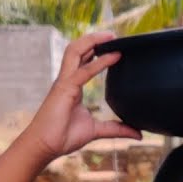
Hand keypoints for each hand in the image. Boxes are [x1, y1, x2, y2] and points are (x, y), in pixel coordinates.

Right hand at [23, 32, 141, 159]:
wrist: (45, 146)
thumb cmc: (63, 137)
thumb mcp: (96, 130)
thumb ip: (116, 128)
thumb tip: (137, 133)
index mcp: (72, 85)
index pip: (83, 60)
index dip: (96, 50)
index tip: (114, 45)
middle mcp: (67, 79)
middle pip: (78, 49)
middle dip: (94, 39)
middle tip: (114, 35)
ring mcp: (64, 82)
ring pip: (76, 51)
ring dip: (93, 41)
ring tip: (111, 36)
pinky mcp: (64, 89)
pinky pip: (83, 71)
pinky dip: (99, 62)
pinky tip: (114, 56)